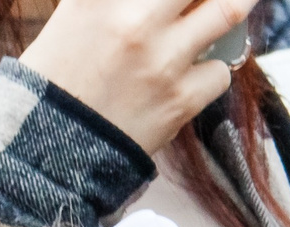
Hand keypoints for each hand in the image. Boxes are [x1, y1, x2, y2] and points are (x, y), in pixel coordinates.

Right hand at [19, 0, 259, 156]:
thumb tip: (154, 4)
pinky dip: (213, 70)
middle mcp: (134, 20)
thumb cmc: (58, 80)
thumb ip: (112, 1)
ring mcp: (162, 59)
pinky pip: (220, 71)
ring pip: (225, 14)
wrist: (54, 148)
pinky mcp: (181, 98)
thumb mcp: (74, 15)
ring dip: (234, 8)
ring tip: (236, 7)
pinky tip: (195, 73)